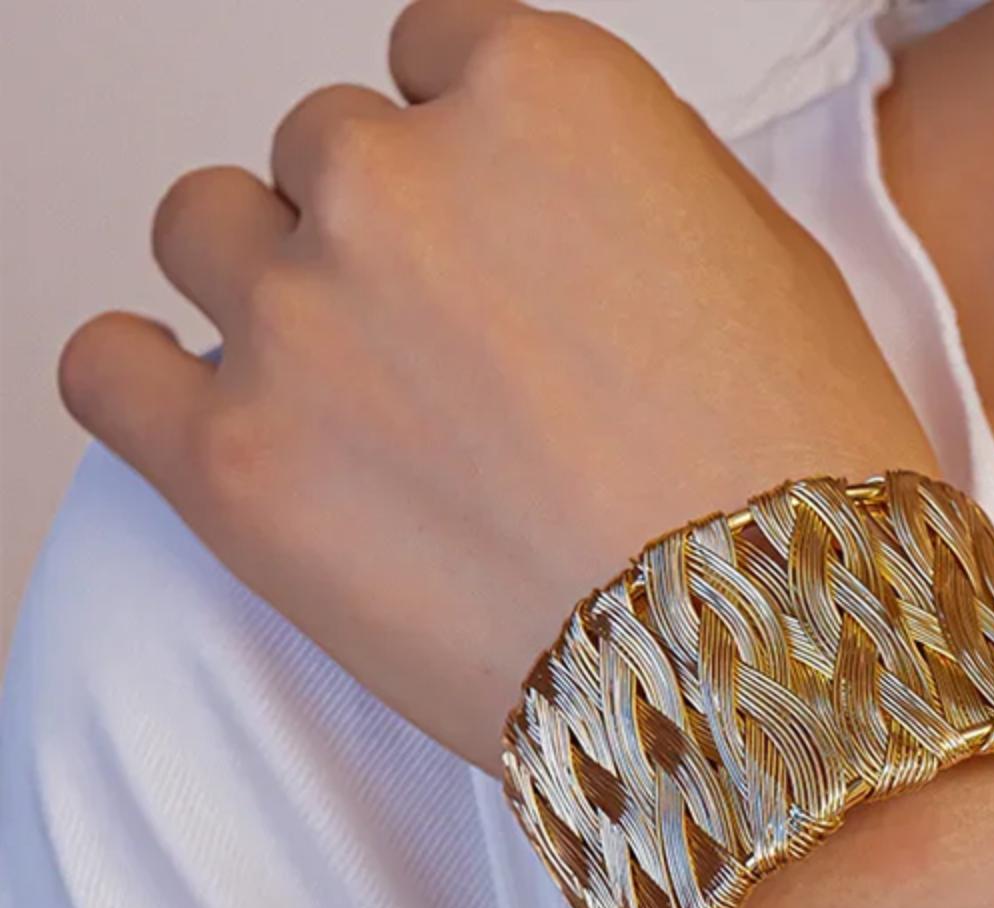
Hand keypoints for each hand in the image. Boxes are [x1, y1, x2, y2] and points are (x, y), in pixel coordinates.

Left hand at [57, 0, 938, 773]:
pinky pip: (105, 366)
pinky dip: (153, 386)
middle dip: (385, 244)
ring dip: (274, 298)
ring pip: (209, 234)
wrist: (770, 679)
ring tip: (364, 413)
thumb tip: (547, 185)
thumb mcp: (775, 270)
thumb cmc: (806, 498)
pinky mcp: (232, 466)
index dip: (467, 163)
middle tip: (457, 367)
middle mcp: (398, 177)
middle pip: (326, 158)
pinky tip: (228, 432)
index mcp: (541, 96)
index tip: (491, 243)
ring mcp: (300, 318)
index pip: (432, 60)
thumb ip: (629, 180)